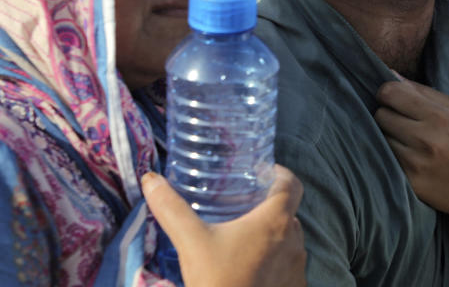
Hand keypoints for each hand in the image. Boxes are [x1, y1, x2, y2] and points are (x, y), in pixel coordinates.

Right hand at [142, 165, 305, 286]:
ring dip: (271, 235)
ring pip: (288, 239)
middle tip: (241, 205)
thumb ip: (172, 209)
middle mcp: (295, 239)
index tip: (258, 173)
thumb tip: (150, 178)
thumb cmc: (220, 282)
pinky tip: (250, 266)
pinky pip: (288, 265)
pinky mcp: (296, 286)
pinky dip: (274, 260)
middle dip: (267, 206)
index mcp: (276, 220)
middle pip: (288, 211)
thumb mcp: (192, 243)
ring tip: (242, 236)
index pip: (292, 183)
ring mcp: (298, 266)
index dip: (278, 173)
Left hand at [375, 79, 448, 218]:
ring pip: (379, 137)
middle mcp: (426, 139)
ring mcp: (415, 163)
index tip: (393, 98)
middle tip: (402, 122)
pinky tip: (406, 157)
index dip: (387, 93)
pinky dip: (390, 155)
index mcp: (439, 116)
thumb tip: (390, 74)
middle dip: (388, 115)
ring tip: (406, 141)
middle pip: (380, 115)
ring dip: (388, 137)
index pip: (390, 93)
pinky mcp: (408, 182)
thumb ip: (421, 90)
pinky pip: (384, 158)